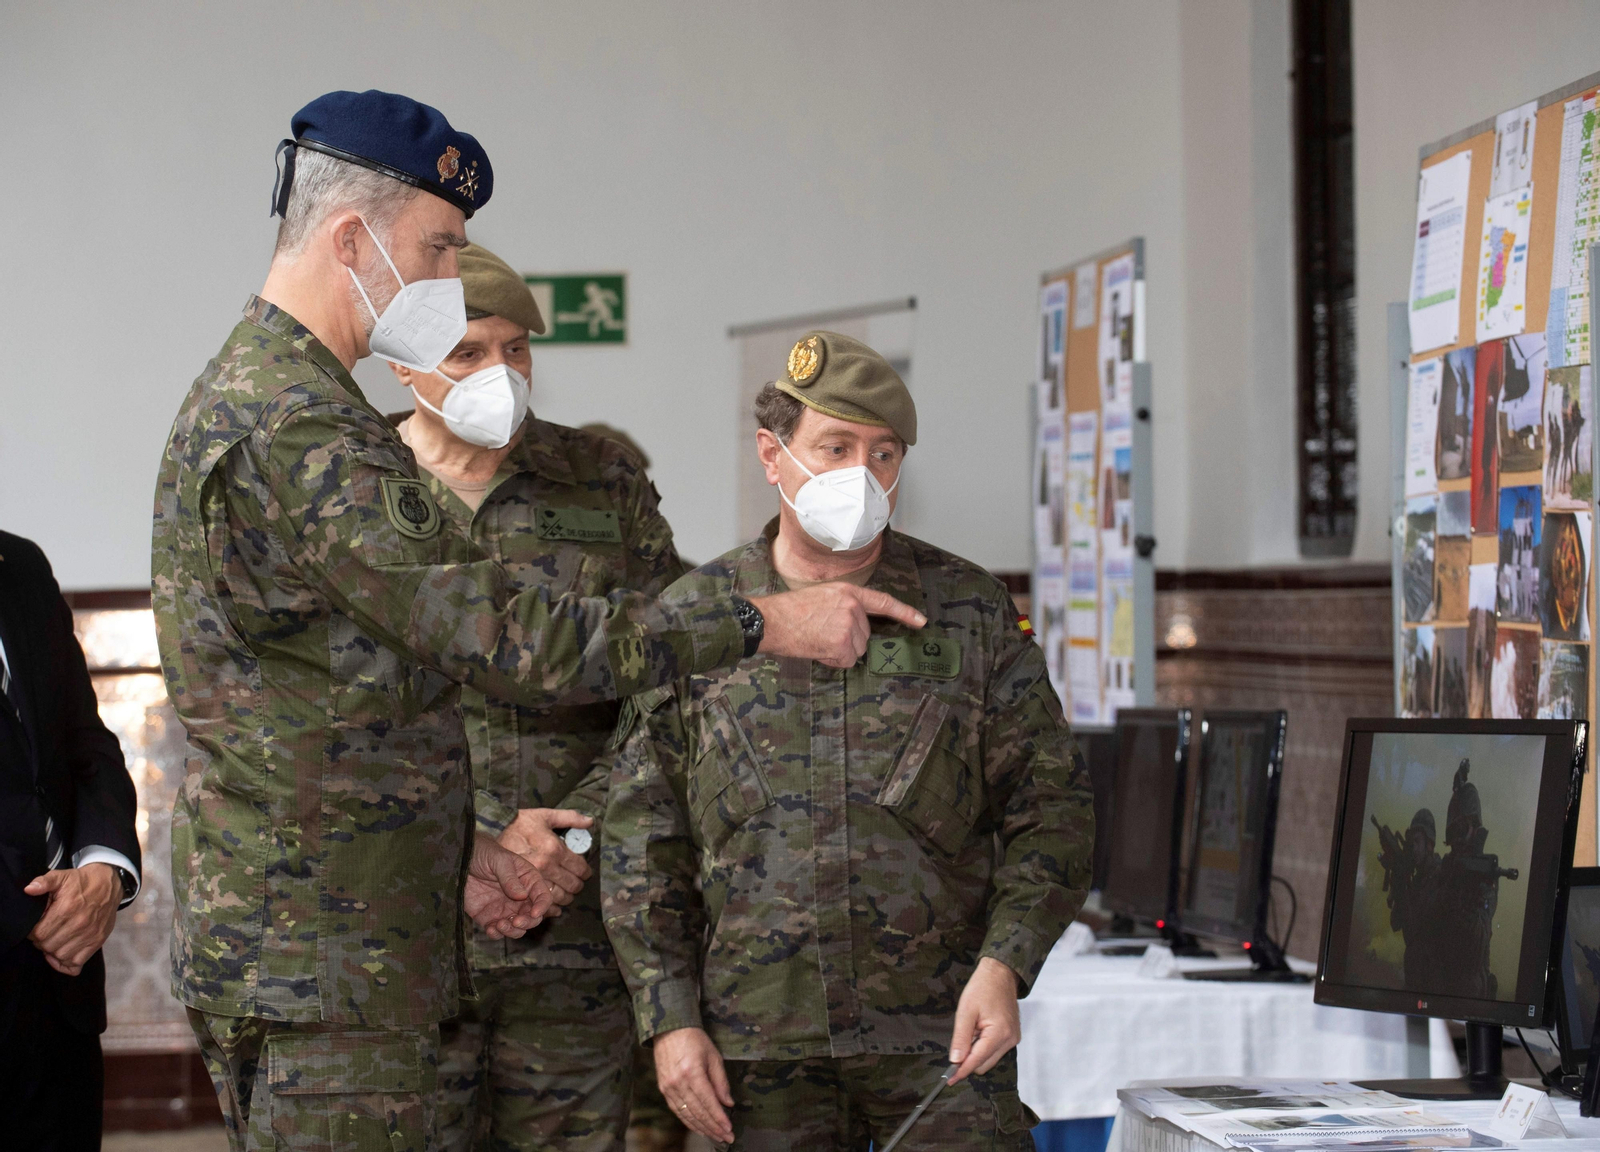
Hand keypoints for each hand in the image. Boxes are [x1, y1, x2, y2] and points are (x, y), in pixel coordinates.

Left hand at [25, 863, 120, 975]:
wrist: (109, 883)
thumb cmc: (82, 882)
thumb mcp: (62, 876)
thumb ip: (44, 881)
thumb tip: (29, 889)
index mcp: (67, 909)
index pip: (38, 934)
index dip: (32, 932)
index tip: (36, 926)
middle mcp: (79, 924)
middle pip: (47, 946)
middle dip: (41, 941)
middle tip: (45, 932)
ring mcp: (89, 934)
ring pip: (60, 955)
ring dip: (53, 950)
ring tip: (54, 940)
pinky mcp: (97, 941)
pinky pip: (76, 963)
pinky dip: (66, 962)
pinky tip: (63, 951)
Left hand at [464, 837, 554, 938]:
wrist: (459, 859)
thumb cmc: (483, 853)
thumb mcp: (498, 860)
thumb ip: (510, 878)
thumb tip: (522, 896)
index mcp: (528, 881)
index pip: (543, 896)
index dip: (542, 906)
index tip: (534, 913)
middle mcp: (520, 897)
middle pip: (533, 917)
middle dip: (527, 922)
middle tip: (516, 921)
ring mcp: (505, 908)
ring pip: (517, 928)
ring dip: (513, 932)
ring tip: (499, 925)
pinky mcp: (489, 917)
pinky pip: (497, 932)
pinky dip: (496, 934)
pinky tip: (490, 928)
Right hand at [498, 809, 592, 904]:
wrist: (489, 835)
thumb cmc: (518, 824)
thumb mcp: (544, 815)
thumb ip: (569, 817)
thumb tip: (590, 821)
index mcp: (554, 849)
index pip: (580, 868)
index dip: (585, 872)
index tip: (584, 873)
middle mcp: (546, 866)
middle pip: (573, 885)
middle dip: (576, 885)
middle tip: (574, 883)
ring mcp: (533, 879)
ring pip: (560, 897)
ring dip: (565, 897)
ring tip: (564, 892)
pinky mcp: (520, 890)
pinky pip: (541, 905)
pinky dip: (549, 908)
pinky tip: (550, 904)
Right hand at [654, 1027, 733, 1143]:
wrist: (669, 1029)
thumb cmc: (694, 1039)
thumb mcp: (713, 1056)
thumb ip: (721, 1081)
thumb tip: (728, 1103)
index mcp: (692, 1072)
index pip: (708, 1102)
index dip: (719, 1118)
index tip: (729, 1129)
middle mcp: (678, 1083)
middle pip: (698, 1112)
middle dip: (713, 1128)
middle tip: (727, 1138)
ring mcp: (669, 1088)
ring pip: (687, 1115)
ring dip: (702, 1128)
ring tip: (716, 1136)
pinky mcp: (664, 1089)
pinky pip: (677, 1110)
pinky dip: (689, 1121)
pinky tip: (699, 1128)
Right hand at [751, 584, 925, 668]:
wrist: (772, 621)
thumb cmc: (789, 611)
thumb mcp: (821, 597)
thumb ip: (842, 607)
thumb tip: (854, 629)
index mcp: (848, 592)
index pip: (883, 602)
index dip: (904, 612)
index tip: (921, 622)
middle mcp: (853, 607)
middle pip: (864, 635)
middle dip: (847, 640)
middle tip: (821, 633)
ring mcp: (850, 625)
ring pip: (856, 650)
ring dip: (839, 651)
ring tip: (817, 639)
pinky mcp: (843, 643)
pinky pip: (846, 661)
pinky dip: (832, 660)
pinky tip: (816, 648)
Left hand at [948, 957, 1021, 1084]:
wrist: (1000, 974)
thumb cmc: (983, 987)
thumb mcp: (965, 1011)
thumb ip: (961, 1038)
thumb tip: (955, 1060)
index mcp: (999, 1034)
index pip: (977, 1060)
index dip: (962, 1070)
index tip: (950, 1080)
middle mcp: (1010, 1040)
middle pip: (984, 1064)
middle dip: (968, 1060)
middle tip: (957, 1045)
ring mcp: (1013, 1039)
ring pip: (990, 1060)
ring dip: (976, 1053)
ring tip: (971, 1031)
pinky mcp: (1012, 1036)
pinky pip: (995, 1051)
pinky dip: (984, 1047)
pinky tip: (978, 1032)